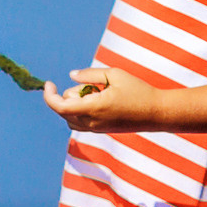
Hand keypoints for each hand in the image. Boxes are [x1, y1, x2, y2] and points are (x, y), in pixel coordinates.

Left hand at [43, 67, 157, 131]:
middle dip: (70, 94)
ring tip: (97, 93)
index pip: (60, 106)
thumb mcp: (114, 75)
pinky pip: (79, 123)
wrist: (157, 113)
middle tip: (95, 86)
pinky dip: (80, 111)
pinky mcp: (100, 131)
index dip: (49, 95)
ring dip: (74, 104)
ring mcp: (96, 129)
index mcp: (93, 108)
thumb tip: (71, 75)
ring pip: (69, 119)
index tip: (49, 83)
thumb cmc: (138, 91)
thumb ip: (90, 74)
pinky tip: (97, 100)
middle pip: (64, 110)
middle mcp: (91, 122)